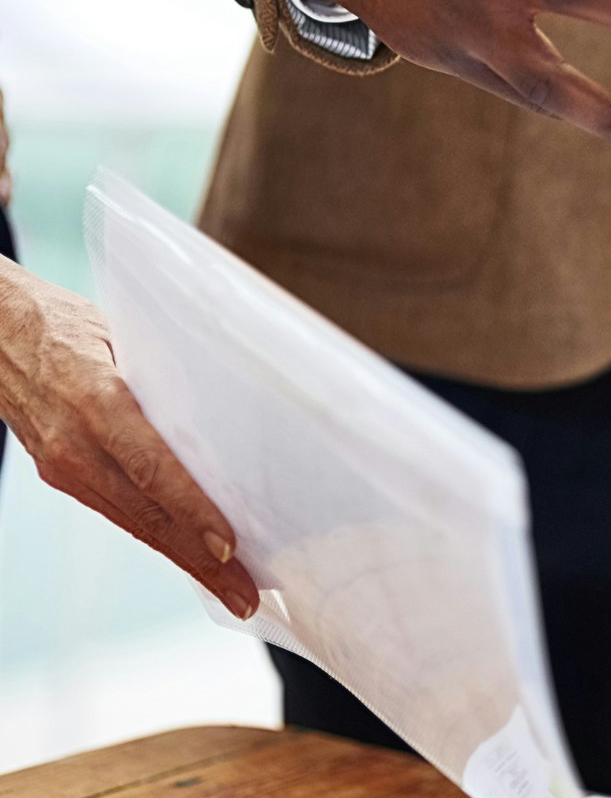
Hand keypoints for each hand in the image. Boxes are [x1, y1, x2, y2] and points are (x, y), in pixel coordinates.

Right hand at [0, 261, 257, 617]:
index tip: (228, 545)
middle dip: (200, 559)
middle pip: (147, 512)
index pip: (151, 467)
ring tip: (229, 589)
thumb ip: (167, 376)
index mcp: (95, 399)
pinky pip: (116, 511)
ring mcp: (62, 463)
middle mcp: (74, 442)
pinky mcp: (58, 473)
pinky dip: (156, 536)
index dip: (191, 510)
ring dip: (184, 559)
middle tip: (246, 594)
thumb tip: (229, 415)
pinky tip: (190, 554)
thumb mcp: (123, 334)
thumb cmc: (67, 322)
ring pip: (132, 522)